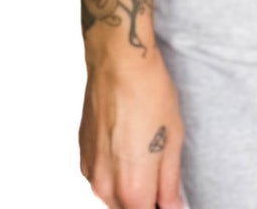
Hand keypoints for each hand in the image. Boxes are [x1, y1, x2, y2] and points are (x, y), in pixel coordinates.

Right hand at [80, 42, 186, 208]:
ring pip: (111, 197)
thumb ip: (169, 183)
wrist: (118, 62)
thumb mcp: (174, 139)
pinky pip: (100, 177)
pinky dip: (114, 173)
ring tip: (146, 160)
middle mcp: (105, 185)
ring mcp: (90, 170)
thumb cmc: (149, 93)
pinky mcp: (82, 154)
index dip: (160, 207)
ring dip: (128, 190)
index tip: (168, 199)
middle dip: (144, 201)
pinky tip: (128, 148)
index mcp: (132, 187)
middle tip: (161, 183)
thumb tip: (172, 207)